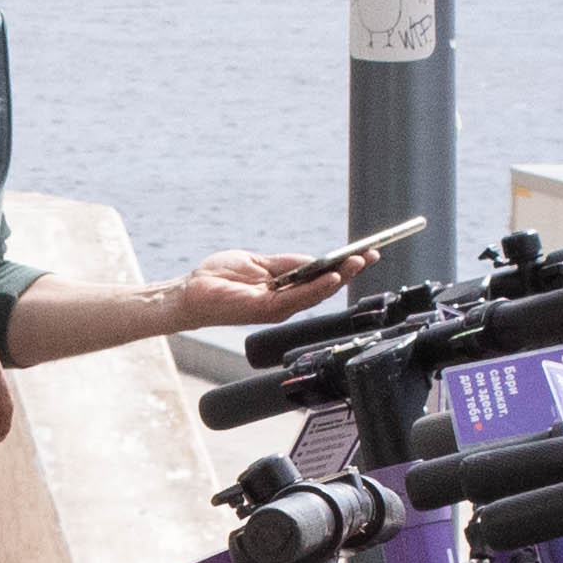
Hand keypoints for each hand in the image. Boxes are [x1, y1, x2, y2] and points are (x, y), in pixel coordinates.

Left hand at [166, 246, 352, 330]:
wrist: (191, 292)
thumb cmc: (220, 277)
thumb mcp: (258, 264)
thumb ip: (286, 264)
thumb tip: (314, 260)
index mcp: (284, 291)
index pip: (319, 279)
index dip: (342, 267)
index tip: (364, 253)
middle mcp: (284, 303)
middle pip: (323, 287)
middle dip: (349, 272)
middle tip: (371, 256)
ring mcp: (276, 308)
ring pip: (314, 294)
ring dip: (338, 279)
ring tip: (357, 263)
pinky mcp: (265, 309)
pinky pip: (296, 298)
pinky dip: (316, 288)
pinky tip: (331, 277)